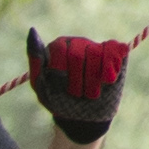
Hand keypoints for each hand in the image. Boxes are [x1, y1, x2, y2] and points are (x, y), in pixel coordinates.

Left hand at [25, 29, 127, 144]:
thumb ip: (36, 59)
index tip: (61, 87)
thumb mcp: (41, 85)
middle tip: (78, 94)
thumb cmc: (59, 101)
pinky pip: (116, 50)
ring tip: (92, 92)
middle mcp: (78, 43)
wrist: (83, 118)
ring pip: (98, 53)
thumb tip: (33, 30)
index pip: (61, 49)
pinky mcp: (116, 53)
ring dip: (94, 80)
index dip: (63, 72)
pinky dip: (111, 70)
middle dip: (78, 80)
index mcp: (59, 47)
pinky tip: (107, 81)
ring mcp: (97, 47)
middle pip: (79, 54)